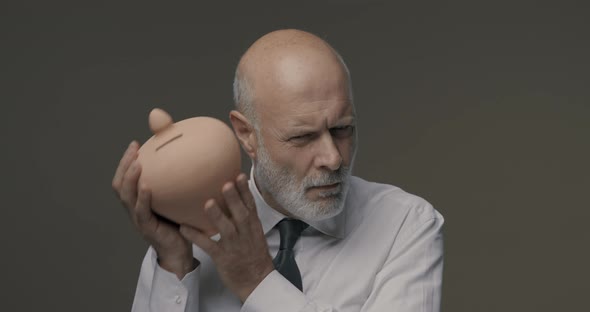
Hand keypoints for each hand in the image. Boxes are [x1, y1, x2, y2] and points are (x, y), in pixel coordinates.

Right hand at [112, 141, 196, 278]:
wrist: (180, 252)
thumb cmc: (181, 225)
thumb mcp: (177, 201)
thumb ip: (178, 185)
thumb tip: (194, 160)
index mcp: (138, 202)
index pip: (125, 179)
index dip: (125, 162)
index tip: (135, 144)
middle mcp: (134, 209)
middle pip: (119, 185)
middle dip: (124, 165)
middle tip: (134, 149)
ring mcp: (138, 219)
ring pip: (126, 197)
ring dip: (130, 178)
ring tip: (137, 164)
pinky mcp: (147, 228)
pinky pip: (141, 212)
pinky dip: (143, 198)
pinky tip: (148, 187)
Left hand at [179, 173, 273, 301]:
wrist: (257, 282)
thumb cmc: (254, 256)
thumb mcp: (255, 234)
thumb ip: (245, 217)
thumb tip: (235, 198)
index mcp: (253, 227)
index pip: (251, 206)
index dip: (245, 191)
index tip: (240, 175)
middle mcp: (245, 234)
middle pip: (240, 214)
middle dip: (234, 199)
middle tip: (226, 183)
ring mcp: (234, 246)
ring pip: (226, 228)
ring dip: (217, 216)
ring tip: (208, 203)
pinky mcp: (223, 258)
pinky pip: (208, 246)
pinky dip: (196, 237)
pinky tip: (185, 228)